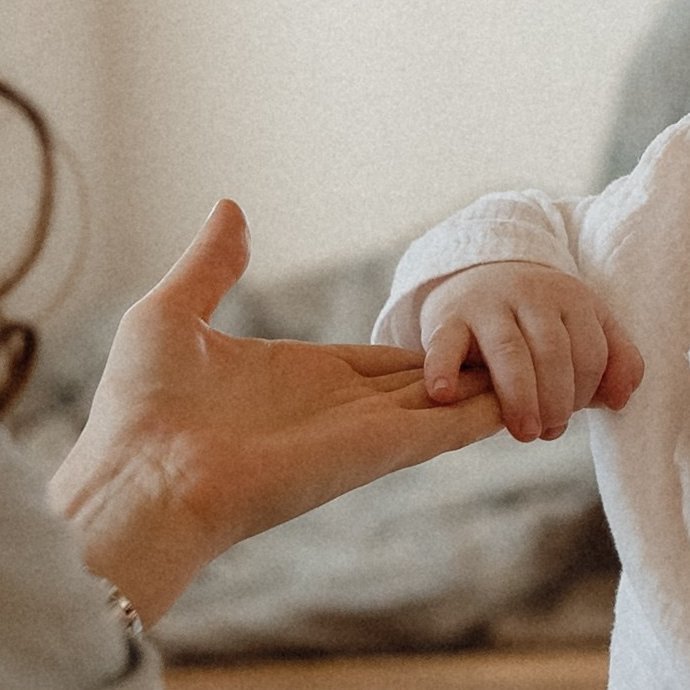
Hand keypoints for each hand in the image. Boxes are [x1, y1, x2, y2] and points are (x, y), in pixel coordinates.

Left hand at [47, 201, 504, 624]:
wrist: (138, 481)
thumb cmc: (139, 412)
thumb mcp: (170, 316)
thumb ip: (211, 265)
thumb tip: (232, 208)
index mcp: (293, 377)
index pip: (375, 361)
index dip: (421, 349)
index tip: (463, 339)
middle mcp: (335, 409)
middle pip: (423, 383)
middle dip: (471, 370)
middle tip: (528, 353)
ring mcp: (358, 433)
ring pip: (444, 404)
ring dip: (492, 388)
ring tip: (550, 371)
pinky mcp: (372, 452)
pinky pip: (444, 426)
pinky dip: (485, 411)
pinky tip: (524, 399)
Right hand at [418, 257, 643, 440]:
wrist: (480, 275)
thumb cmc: (541, 319)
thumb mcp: (585, 326)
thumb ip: (616, 359)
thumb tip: (621, 399)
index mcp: (572, 298)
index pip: (591, 352)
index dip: (587, 393)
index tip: (569, 418)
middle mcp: (532, 295)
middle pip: (553, 352)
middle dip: (557, 400)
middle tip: (547, 432)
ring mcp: (488, 304)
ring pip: (509, 350)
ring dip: (520, 397)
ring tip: (524, 433)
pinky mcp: (448, 318)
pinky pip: (445, 343)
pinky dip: (443, 369)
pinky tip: (445, 395)